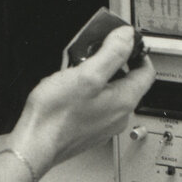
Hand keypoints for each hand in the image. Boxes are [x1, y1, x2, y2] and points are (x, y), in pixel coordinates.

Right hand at [8, 25, 154, 181]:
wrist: (34, 144)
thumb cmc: (56, 114)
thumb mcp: (87, 73)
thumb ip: (112, 52)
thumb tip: (128, 37)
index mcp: (125, 101)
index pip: (147, 72)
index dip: (138, 52)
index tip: (126, 40)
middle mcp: (119, 115)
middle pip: (128, 82)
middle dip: (114, 62)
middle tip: (95, 50)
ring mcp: (104, 125)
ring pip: (110, 93)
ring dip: (99, 76)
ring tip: (78, 67)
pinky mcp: (89, 130)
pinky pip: (97, 104)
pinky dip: (89, 92)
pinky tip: (70, 88)